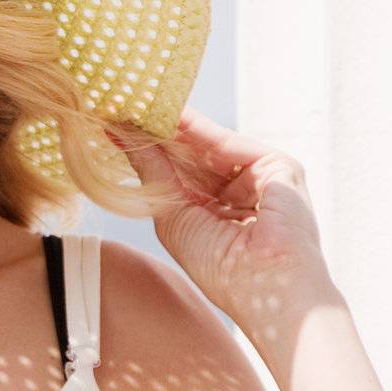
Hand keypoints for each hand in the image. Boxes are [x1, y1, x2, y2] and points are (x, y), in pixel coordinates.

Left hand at [109, 106, 331, 324]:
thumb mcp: (173, 214)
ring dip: (170, 126)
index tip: (113, 130)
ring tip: (133, 107)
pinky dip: (195, 128)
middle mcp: (240, 193)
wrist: (264, 284)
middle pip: (192, 156)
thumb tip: (125, 139)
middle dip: (156, 135)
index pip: (179, 174)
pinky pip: (226, 141)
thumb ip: (154, 173)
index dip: (148, 154)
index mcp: (217, 212)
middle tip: (119, 110)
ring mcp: (261, 178)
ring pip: (207, 145)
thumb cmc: (219, 266)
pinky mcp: (278, 166)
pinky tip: (164, 115)